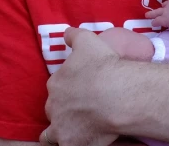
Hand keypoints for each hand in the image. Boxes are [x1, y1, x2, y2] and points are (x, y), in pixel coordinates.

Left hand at [41, 27, 119, 145]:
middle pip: (54, 108)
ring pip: (51, 134)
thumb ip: (73, 36)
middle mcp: (54, 106)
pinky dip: (70, 144)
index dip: (69, 88)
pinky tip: (79, 142)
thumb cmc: (103, 66)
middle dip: (64, 109)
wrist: (117, 94)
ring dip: (60, 131)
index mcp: (56, 83)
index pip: (57, 87)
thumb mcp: (87, 40)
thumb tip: (66, 33)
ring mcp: (60, 127)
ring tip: (73, 130)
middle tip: (82, 108)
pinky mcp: (71, 144)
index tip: (81, 88)